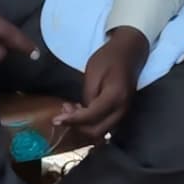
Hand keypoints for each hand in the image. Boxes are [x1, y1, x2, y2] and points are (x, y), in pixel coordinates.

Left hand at [52, 26, 149, 144]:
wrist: (128, 52)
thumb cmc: (109, 58)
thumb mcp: (93, 73)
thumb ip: (88, 96)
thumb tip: (82, 113)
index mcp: (115, 97)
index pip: (91, 117)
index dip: (72, 120)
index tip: (55, 120)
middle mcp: (122, 109)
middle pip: (97, 131)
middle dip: (78, 126)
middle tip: (63, 112)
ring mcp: (123, 112)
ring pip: (101, 131)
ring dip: (84, 126)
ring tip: (70, 110)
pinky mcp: (121, 112)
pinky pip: (105, 125)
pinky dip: (91, 123)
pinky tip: (81, 111)